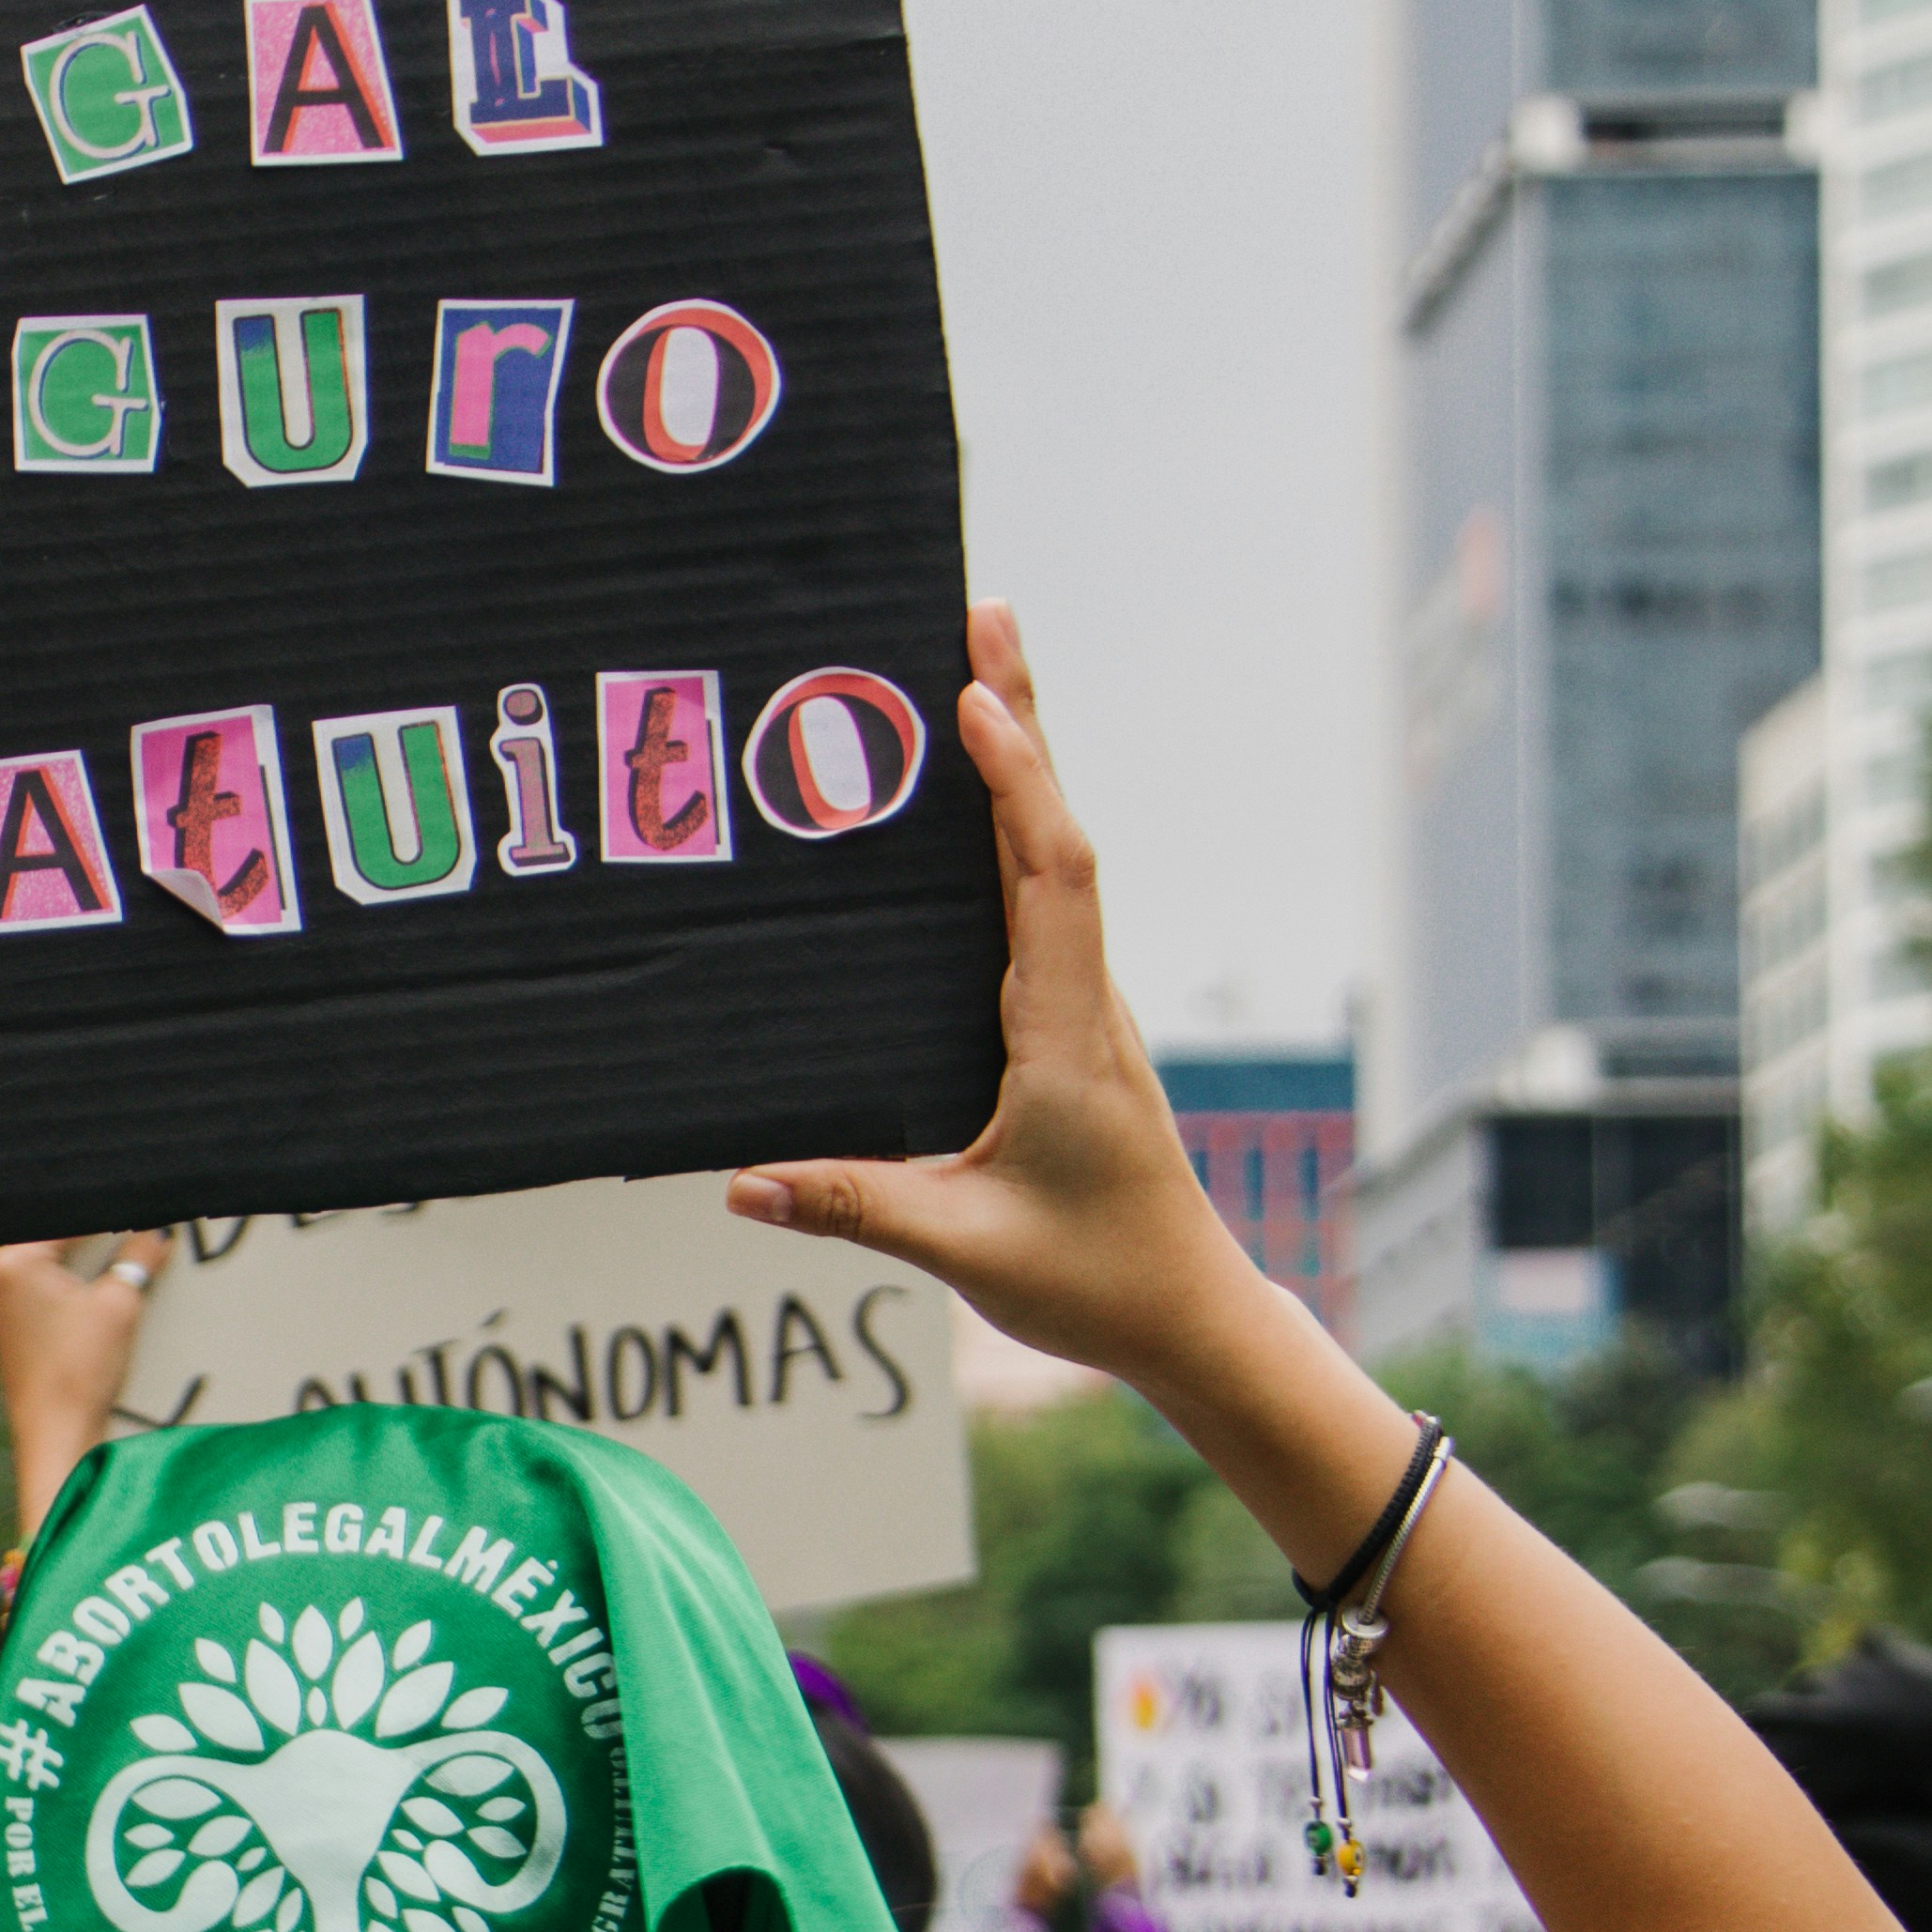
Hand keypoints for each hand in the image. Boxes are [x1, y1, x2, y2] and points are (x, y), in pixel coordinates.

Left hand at [0, 1231, 173, 1538]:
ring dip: (85, 1272)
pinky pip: (43, 1296)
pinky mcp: (8, 1332)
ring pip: (50, 1269)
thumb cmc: (76, 1375)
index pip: (69, 1220)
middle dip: (97, 1245)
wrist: (56, 1435)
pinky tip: (97, 1308)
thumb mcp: (121, 1303)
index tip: (138, 1218)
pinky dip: (71, 1296)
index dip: (110, 1218)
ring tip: (117, 1283)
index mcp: (13, 1261)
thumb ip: (140, 1256)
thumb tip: (154, 1234)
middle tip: (134, 1245)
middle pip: (57, 1242)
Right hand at [725, 604, 1239, 1386]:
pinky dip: (1014, 826)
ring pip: (1054, 857)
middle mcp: (1084, 1000)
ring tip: (970, 672)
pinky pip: (1042, 899)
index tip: (975, 699)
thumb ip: (853, 1206)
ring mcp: (1084, 1004)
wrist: (1190, 1315)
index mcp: (1066, 1036)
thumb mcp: (964, 1250)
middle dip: (1020, 719)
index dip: (1018, 783)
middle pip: (1055, 832)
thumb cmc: (1095, 1280)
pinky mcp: (1070, 1022)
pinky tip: (977, 804)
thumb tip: (741, 1184)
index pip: (1048, 879)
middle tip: (981, 615)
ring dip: (1021, 760)